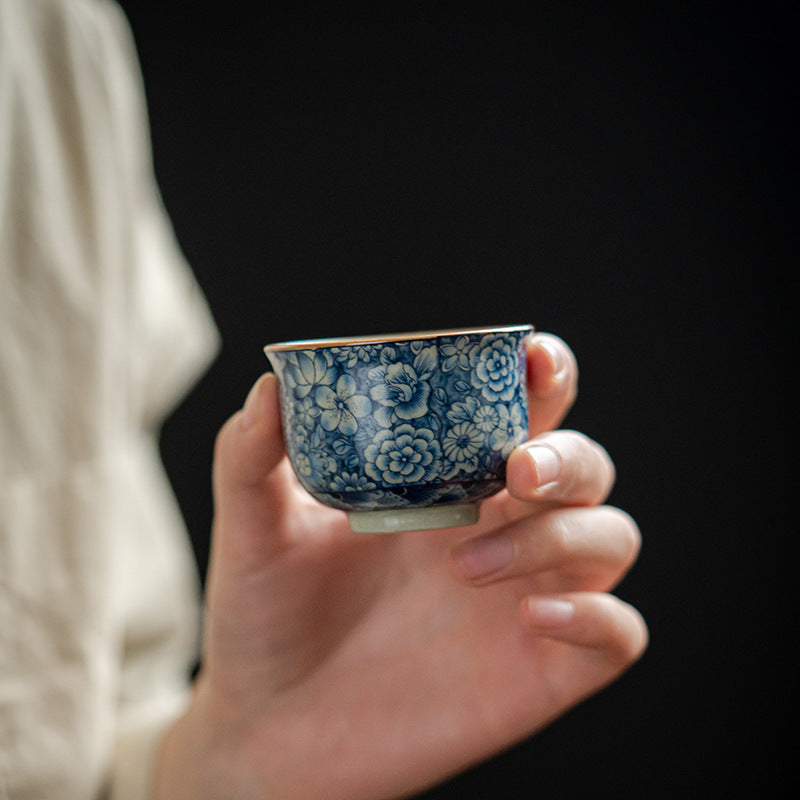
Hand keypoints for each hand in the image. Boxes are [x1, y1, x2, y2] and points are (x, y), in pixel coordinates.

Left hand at [155, 334, 646, 799]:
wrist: (269, 728)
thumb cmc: (267, 618)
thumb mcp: (252, 529)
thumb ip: (251, 456)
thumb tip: (271, 386)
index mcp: (447, 481)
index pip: (524, 411)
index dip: (547, 376)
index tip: (534, 357)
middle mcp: (501, 528)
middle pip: (584, 465)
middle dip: (565, 455)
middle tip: (513, 470)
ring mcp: (528, 596)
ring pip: (609, 537)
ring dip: (559, 537)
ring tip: (466, 564)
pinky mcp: (544, 669)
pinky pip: (618, 633)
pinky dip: (595, 615)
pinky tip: (530, 618)